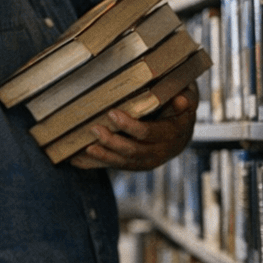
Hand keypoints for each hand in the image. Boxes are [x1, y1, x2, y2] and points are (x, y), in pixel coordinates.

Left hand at [68, 83, 197, 171]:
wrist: (181, 127)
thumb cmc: (179, 103)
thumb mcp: (186, 97)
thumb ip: (184, 97)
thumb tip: (181, 100)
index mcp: (174, 133)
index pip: (149, 133)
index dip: (130, 126)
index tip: (112, 113)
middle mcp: (162, 151)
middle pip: (134, 151)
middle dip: (112, 142)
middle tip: (94, 129)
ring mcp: (149, 160)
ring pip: (125, 163)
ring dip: (104, 156)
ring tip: (86, 148)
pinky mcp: (136, 165)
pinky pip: (115, 166)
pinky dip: (96, 164)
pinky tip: (77, 160)